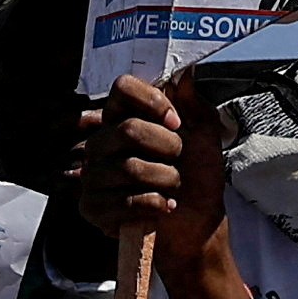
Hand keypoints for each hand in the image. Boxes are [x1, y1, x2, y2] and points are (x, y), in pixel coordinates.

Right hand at [70, 70, 247, 298]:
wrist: (196, 225)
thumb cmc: (197, 178)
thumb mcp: (204, 136)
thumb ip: (193, 104)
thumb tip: (185, 73)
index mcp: (123, 118)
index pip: (122, 88)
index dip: (152, 101)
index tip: (176, 122)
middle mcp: (102, 143)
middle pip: (128, 129)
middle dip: (168, 148)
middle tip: (178, 160)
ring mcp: (93, 176)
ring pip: (130, 169)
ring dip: (166, 181)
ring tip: (173, 188)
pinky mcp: (92, 208)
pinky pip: (125, 200)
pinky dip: (155, 205)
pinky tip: (162, 208)